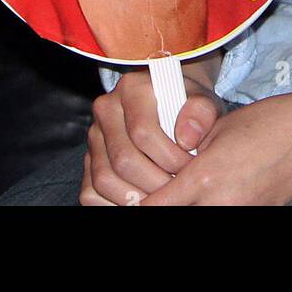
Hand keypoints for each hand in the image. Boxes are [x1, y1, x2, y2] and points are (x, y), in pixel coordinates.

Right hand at [80, 68, 224, 205]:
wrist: (170, 102)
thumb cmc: (186, 104)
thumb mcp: (201, 101)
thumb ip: (201, 113)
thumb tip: (187, 139)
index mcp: (132, 88)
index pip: (143, 132)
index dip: (169, 157)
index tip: (189, 167)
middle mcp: (106, 108)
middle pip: (123, 159)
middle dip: (155, 182)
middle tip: (178, 188)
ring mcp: (95, 135)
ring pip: (105, 178)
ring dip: (136, 197)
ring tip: (163, 196)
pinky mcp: (89, 158)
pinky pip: (92, 191)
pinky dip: (116, 203)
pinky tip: (143, 199)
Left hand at [139, 88, 291, 206]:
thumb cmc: (268, 122)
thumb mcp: (218, 129)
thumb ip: (186, 152)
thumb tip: (158, 171)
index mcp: (206, 177)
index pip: (154, 206)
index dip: (137, 202)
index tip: (126, 195)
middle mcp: (220, 205)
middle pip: (172, 215)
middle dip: (157, 204)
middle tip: (145, 192)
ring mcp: (238, 215)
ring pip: (193, 218)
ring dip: (179, 203)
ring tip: (172, 188)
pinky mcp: (252, 217)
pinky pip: (214, 217)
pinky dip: (203, 206)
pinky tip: (200, 192)